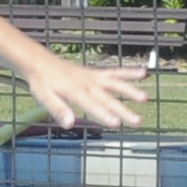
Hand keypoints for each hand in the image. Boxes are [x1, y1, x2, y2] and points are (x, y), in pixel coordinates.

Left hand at [22, 54, 151, 130]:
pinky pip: (114, 73)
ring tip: (145, 98)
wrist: (41, 62)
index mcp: (75, 91)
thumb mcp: (44, 97)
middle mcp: (87, 84)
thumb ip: (58, 110)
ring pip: (115, 84)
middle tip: (137, 121)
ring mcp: (94, 77)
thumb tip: (69, 124)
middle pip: (108, 99)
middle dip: (123, 110)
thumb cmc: (42, 82)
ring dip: (130, 90)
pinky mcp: (96, 73)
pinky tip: (143, 73)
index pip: (92, 105)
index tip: (117, 123)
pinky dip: (128, 73)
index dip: (104, 114)